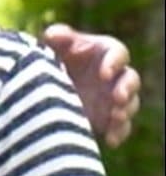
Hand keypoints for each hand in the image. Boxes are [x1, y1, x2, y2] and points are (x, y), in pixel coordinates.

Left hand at [42, 23, 140, 146]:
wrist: (44, 84)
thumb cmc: (52, 56)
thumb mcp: (52, 45)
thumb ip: (56, 36)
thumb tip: (53, 35)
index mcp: (104, 53)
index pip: (119, 53)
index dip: (114, 63)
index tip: (103, 73)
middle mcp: (114, 75)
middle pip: (131, 80)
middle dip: (127, 88)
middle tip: (117, 98)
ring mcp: (113, 97)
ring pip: (130, 104)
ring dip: (125, 110)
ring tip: (115, 116)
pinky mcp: (109, 118)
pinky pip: (122, 126)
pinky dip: (119, 133)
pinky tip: (110, 140)